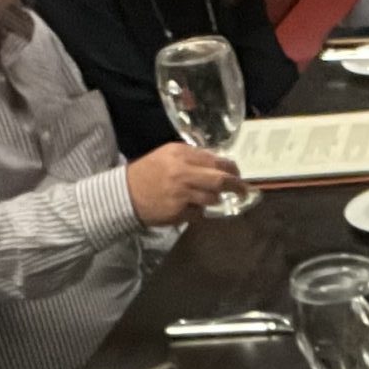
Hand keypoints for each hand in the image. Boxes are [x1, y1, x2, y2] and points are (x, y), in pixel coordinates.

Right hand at [126, 145, 244, 225]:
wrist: (125, 194)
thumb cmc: (148, 173)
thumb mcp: (168, 155)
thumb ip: (193, 157)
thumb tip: (219, 165)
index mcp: (181, 154)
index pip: (215, 160)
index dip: (232, 169)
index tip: (238, 174)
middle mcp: (183, 172)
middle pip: (220, 180)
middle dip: (236, 186)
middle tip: (244, 191)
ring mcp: (181, 194)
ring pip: (213, 198)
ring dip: (214, 199)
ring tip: (204, 198)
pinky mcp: (179, 212)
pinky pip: (200, 213)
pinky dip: (199, 212)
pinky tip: (188, 207)